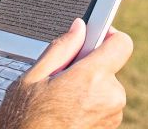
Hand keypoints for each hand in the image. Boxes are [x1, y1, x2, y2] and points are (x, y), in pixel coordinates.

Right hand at [0, 19, 131, 128]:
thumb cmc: (25, 121)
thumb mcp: (33, 78)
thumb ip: (61, 48)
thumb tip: (78, 27)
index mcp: (92, 78)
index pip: (122, 43)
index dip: (108, 36)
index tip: (95, 38)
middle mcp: (110, 97)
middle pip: (109, 68)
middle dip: (89, 69)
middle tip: (62, 80)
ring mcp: (112, 116)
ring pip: (106, 89)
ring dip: (89, 90)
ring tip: (61, 101)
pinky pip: (104, 107)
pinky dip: (89, 107)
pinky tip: (67, 113)